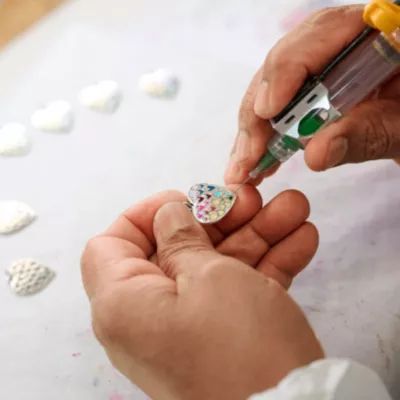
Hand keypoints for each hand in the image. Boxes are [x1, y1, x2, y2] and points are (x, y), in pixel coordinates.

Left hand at [81, 187, 322, 399]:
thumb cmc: (240, 345)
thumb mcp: (210, 277)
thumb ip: (182, 237)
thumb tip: (168, 214)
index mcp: (124, 302)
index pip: (112, 243)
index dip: (146, 214)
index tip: (187, 201)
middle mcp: (150, 315)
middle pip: (176, 248)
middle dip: (220, 218)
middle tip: (255, 199)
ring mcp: (191, 325)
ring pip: (217, 265)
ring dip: (257, 234)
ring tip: (295, 210)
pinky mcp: (225, 336)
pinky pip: (239, 290)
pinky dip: (269, 264)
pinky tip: (303, 240)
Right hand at [225, 5, 399, 184]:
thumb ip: (368, 134)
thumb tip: (315, 154)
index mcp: (380, 30)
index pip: (322, 32)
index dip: (286, 69)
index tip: (266, 112)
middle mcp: (345, 39)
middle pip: (286, 61)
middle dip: (259, 112)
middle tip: (246, 157)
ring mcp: (324, 63)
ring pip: (275, 86)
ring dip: (256, 129)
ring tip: (245, 166)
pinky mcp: (313, 87)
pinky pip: (281, 103)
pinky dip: (267, 134)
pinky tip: (259, 158)